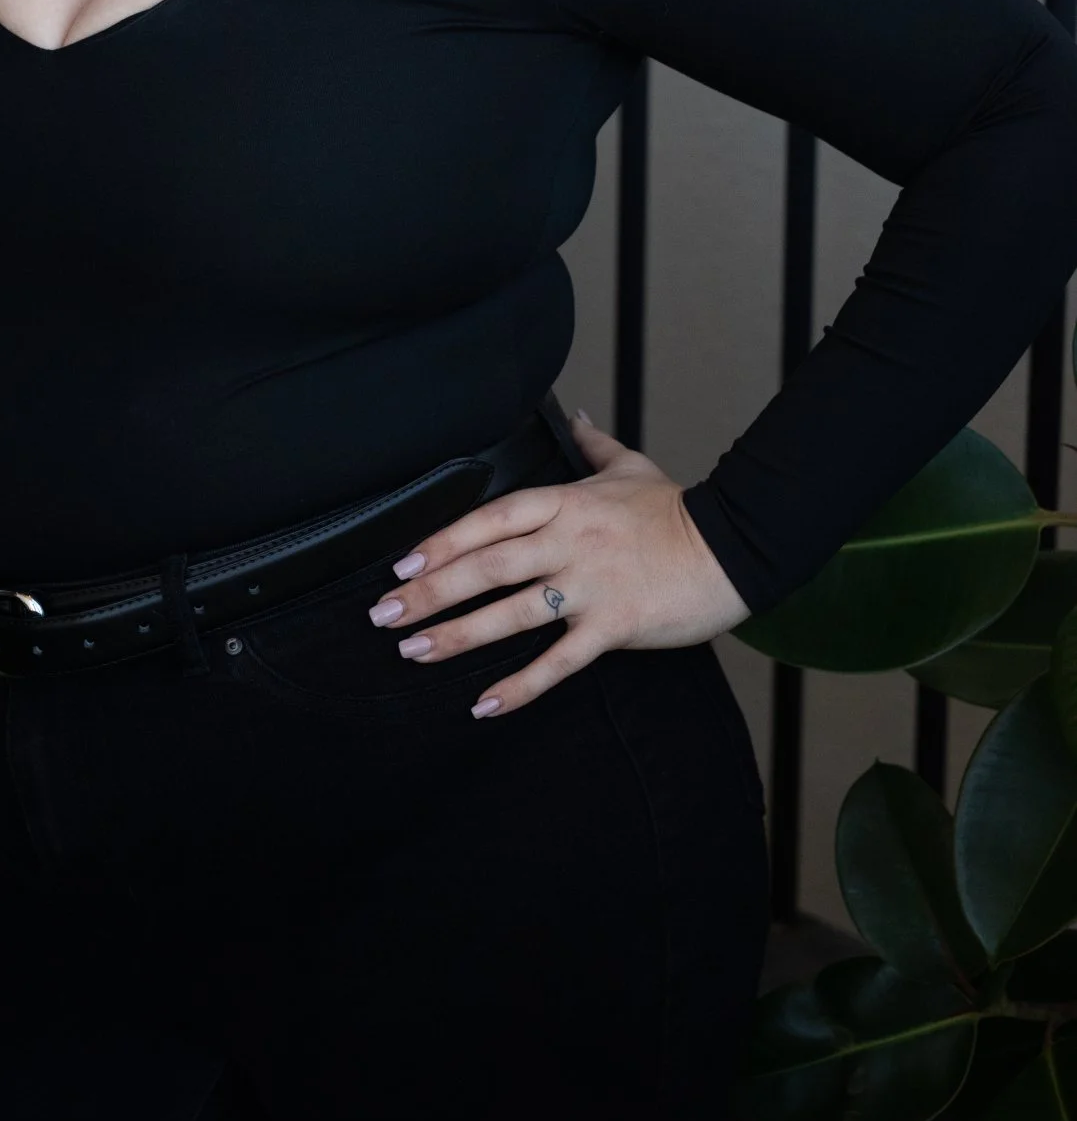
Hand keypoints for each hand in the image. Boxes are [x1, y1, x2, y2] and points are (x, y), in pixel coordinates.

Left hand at [365, 412, 747, 716]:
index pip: (490, 519)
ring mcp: (590, 586)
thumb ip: (593, 445)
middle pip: (487, 567)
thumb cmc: (678, 510)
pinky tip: (483, 704)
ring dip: (457, 635)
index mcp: (566, 503)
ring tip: (413, 651)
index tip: (404, 563)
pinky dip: (520, 686)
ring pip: (511, 613)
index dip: (443, 541)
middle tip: (383, 613)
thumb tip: (574, 416)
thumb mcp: (631, 467)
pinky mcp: (614, 626)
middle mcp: (569, 543)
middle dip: (430, 591)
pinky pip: (558, 662)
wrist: (736, 547)